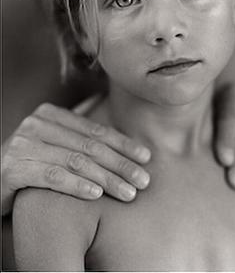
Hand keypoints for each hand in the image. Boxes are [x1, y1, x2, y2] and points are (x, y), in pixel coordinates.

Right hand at [2, 102, 150, 215]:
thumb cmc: (34, 162)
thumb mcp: (55, 143)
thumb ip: (80, 135)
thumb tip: (117, 131)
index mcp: (52, 115)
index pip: (95, 130)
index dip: (123, 144)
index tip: (146, 158)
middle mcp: (37, 125)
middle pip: (89, 146)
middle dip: (121, 164)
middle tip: (144, 181)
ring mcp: (23, 145)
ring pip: (75, 161)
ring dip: (106, 178)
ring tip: (128, 192)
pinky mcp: (12, 169)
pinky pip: (52, 177)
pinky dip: (77, 185)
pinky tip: (97, 195)